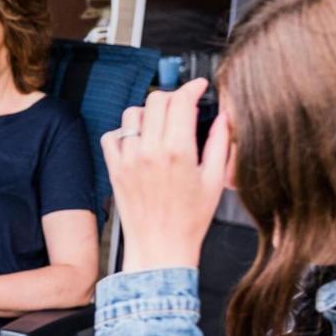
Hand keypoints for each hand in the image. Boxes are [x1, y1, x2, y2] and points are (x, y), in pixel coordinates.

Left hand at [99, 79, 233, 271]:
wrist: (159, 249)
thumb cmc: (189, 221)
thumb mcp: (214, 180)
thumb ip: (219, 143)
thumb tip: (223, 118)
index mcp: (178, 151)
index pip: (181, 100)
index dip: (192, 87)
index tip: (199, 87)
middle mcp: (150, 152)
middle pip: (156, 100)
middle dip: (172, 96)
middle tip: (182, 106)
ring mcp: (128, 160)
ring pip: (132, 114)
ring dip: (148, 112)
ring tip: (161, 125)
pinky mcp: (115, 170)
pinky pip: (111, 136)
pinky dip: (123, 132)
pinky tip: (138, 140)